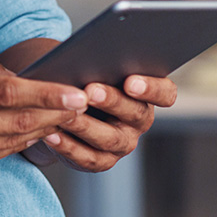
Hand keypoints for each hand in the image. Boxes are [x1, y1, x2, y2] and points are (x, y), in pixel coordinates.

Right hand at [0, 38, 89, 183]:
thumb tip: (12, 74)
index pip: (7, 94)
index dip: (46, 94)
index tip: (76, 92)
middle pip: (16, 123)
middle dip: (56, 114)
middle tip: (84, 103)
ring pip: (9, 143)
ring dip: (42, 131)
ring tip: (66, 117)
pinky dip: (16, 144)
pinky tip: (32, 132)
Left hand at [27, 74, 177, 172]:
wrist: (67, 106)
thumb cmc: (84, 77)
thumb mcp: (95, 67)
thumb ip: (99, 62)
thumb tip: (87, 55)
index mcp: (147, 94)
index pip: (165, 93)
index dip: (152, 89)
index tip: (130, 81)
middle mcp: (140, 120)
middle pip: (135, 113)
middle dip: (112, 101)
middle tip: (90, 91)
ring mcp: (124, 144)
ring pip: (110, 138)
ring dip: (86, 126)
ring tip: (66, 114)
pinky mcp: (102, 161)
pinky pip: (88, 157)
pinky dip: (68, 147)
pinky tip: (51, 135)